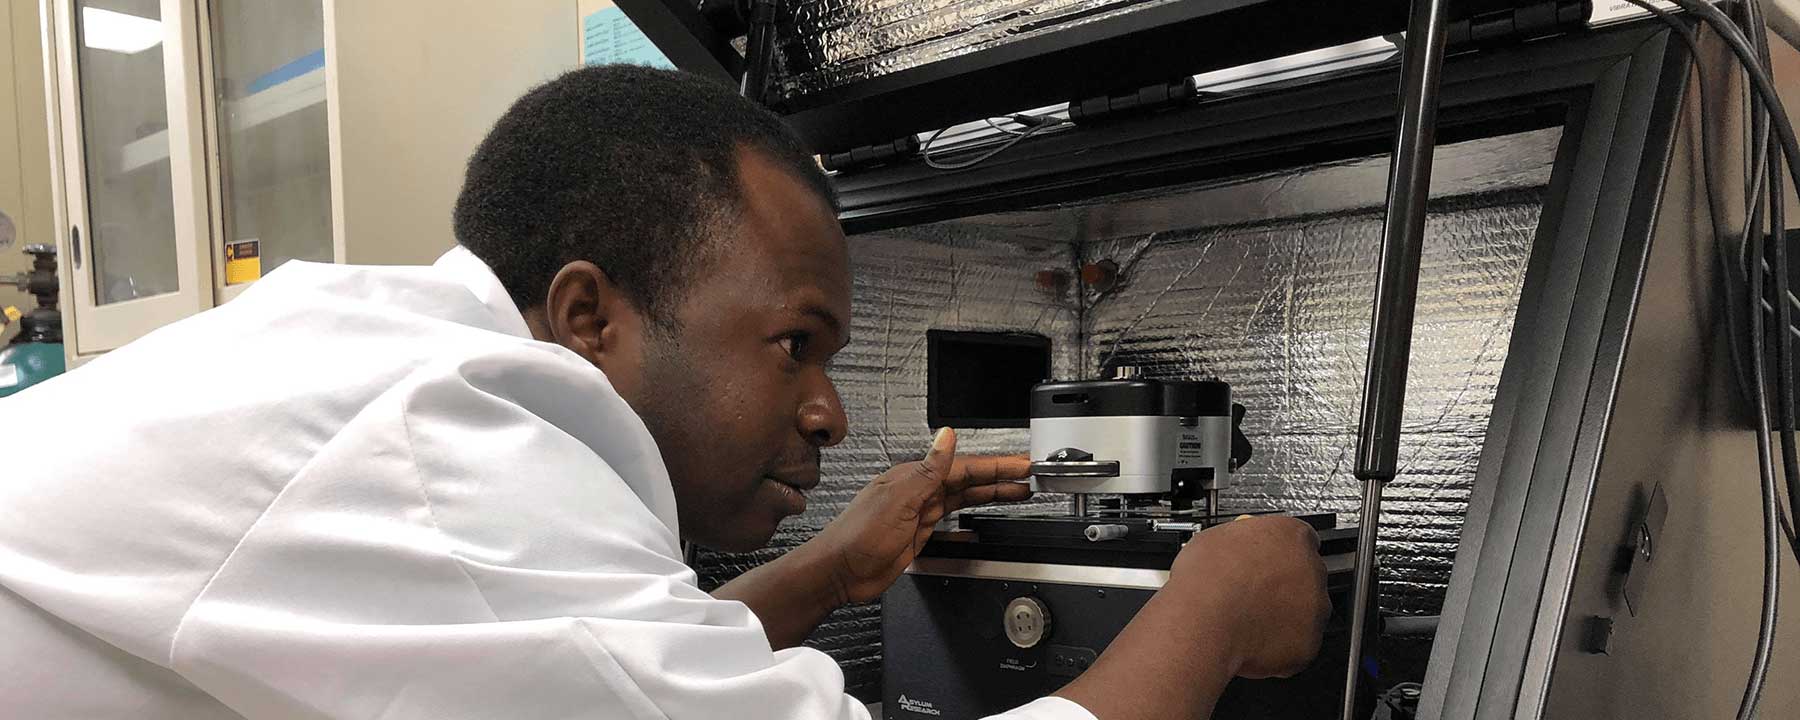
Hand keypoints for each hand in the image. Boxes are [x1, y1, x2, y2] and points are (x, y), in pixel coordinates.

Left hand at [813, 427, 1031, 603]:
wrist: (839, 572)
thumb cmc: (857, 536)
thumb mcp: (898, 499)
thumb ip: (927, 470)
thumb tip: (946, 437)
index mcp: (913, 478)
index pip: (963, 467)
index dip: (995, 466)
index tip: (1021, 465)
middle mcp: (917, 492)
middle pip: (967, 480)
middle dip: (1000, 478)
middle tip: (1030, 476)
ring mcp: (918, 513)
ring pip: (962, 498)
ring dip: (990, 494)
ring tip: (1019, 491)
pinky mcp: (917, 534)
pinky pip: (951, 519)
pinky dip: (970, 516)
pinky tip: (982, 516)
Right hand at [1171, 515, 1329, 678]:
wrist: (1203, 624)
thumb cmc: (1204, 582)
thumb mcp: (1216, 540)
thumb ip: (1241, 543)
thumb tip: (1235, 551)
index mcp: (1291, 535)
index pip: (1298, 539)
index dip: (1278, 553)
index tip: (1265, 562)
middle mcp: (1311, 570)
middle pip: (1306, 576)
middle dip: (1284, 585)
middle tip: (1253, 593)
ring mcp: (1314, 608)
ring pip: (1305, 612)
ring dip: (1283, 616)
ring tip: (1247, 621)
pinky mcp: (1309, 643)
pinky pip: (1297, 644)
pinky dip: (1279, 645)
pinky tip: (1252, 641)